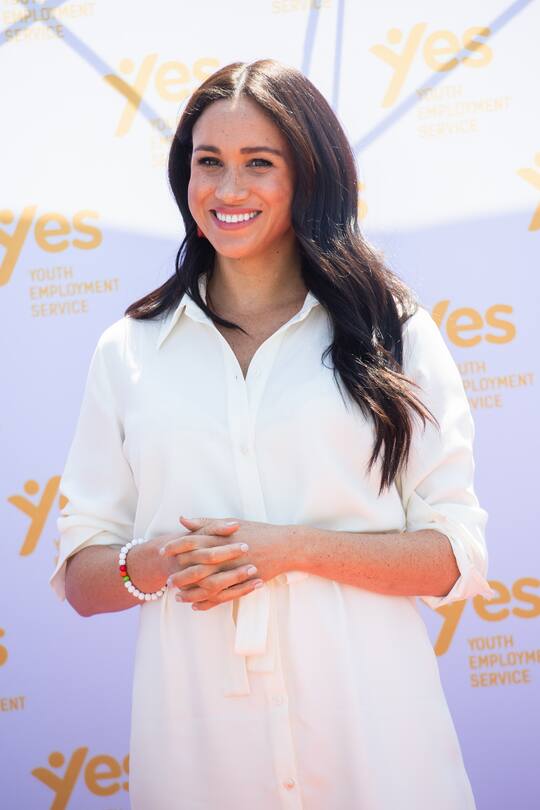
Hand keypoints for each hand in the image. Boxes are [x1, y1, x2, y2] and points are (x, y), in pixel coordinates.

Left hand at [160, 516, 289, 610]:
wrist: (285, 546)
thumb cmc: (258, 532)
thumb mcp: (231, 523)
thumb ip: (205, 523)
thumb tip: (182, 519)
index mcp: (221, 537)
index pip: (192, 541)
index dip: (175, 547)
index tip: (163, 552)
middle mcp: (226, 554)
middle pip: (195, 566)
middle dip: (179, 574)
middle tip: (167, 580)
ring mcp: (235, 570)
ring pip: (206, 585)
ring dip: (190, 592)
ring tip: (177, 596)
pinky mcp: (243, 584)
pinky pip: (221, 597)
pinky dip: (206, 603)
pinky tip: (195, 605)